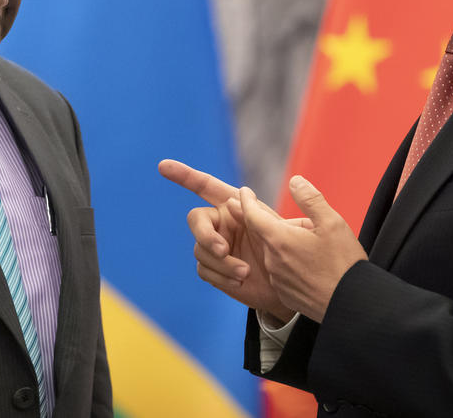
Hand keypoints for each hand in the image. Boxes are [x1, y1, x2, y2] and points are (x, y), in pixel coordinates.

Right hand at [159, 159, 298, 320]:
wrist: (288, 285)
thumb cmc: (289, 252)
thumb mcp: (281, 230)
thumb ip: (259, 215)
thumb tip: (235, 200)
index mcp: (234, 205)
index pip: (205, 185)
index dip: (184, 175)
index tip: (163, 166)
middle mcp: (220, 222)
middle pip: (196, 219)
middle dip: (206, 234)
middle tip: (224, 250)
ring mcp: (214, 245)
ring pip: (200, 249)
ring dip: (222, 263)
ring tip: (245, 273)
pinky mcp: (212, 268)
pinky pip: (204, 269)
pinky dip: (221, 276)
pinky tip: (239, 281)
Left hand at [240, 175, 366, 322]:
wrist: (351, 305)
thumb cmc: (344, 263)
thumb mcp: (332, 223)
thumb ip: (310, 199)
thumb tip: (294, 181)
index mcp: (280, 239)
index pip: (253, 215)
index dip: (247, 202)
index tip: (243, 192)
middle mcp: (272, 260)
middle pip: (262, 234)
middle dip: (259, 220)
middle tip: (253, 209)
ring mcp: (277, 279)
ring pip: (273, 253)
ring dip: (277, 243)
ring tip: (295, 240)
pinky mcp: (285, 293)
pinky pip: (279, 272)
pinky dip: (284, 262)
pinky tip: (300, 262)